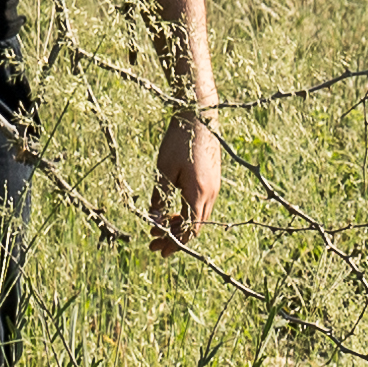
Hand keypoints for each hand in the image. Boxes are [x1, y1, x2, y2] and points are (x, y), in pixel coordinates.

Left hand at [151, 107, 223, 251]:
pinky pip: (202, 205)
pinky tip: (173, 210)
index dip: (173, 244)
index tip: (157, 250)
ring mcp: (214, 187)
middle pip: (195, 227)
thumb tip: (154, 221)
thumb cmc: (179, 141)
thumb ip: (160, 198)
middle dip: (174, 239)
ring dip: (181, 226)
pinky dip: (187, 213)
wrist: (200, 116)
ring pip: (199, 217)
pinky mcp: (213, 180)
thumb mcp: (163, 170)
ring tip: (160, 226)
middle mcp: (210, 194)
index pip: (189, 230)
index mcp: (198, 193)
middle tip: (153, 243)